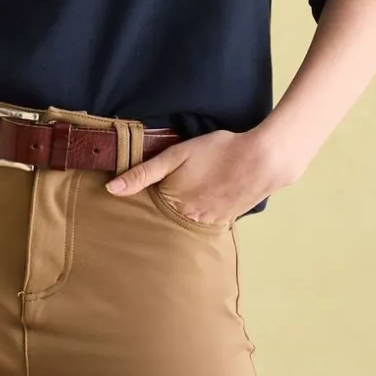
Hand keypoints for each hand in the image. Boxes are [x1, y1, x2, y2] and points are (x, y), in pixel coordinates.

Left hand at [104, 125, 291, 222]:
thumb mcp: (176, 155)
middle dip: (162, 214)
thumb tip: (111, 190)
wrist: (264, 160)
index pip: (148, 210)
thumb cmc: (218, 151)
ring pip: (187, 223)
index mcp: (173, 204)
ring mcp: (210, 223)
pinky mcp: (227, 220)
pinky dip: (203, 214)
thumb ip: (143, 173)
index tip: (137, 200)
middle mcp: (189, 220)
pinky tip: (207, 200)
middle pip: (167, 221)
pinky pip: (207, 222)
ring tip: (188, 198)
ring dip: (183, 216)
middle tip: (165, 198)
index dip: (143, 203)